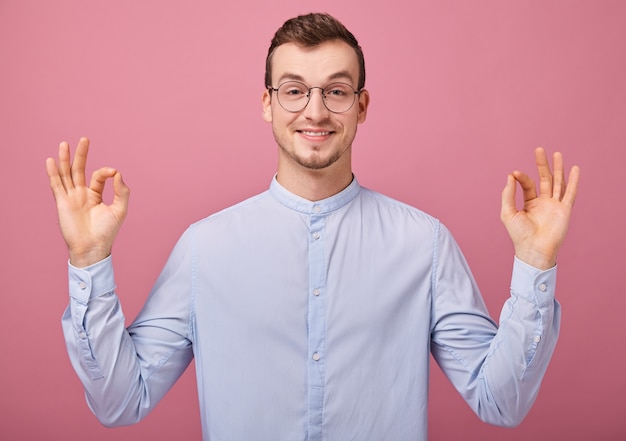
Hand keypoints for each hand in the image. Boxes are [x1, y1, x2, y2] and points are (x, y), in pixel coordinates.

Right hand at [46, 137, 129, 266]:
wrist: (92, 247)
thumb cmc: (107, 232)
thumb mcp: (120, 210)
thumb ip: (122, 191)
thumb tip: (117, 173)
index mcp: (96, 195)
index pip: (98, 176)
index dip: (106, 172)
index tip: (113, 173)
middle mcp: (82, 194)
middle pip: (79, 170)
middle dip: (81, 154)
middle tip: (85, 138)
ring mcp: (71, 198)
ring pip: (66, 174)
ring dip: (65, 159)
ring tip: (64, 144)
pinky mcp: (62, 203)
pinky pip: (56, 185)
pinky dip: (53, 173)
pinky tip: (50, 161)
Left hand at [500, 147, 579, 269]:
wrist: (533, 249)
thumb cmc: (519, 234)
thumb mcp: (507, 212)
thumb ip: (508, 194)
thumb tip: (509, 176)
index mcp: (530, 203)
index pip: (528, 184)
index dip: (521, 177)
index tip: (514, 173)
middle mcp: (543, 203)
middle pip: (545, 179)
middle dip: (542, 165)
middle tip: (539, 149)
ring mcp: (555, 205)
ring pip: (558, 182)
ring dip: (558, 168)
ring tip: (557, 154)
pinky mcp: (564, 210)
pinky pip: (570, 193)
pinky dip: (573, 181)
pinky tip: (575, 169)